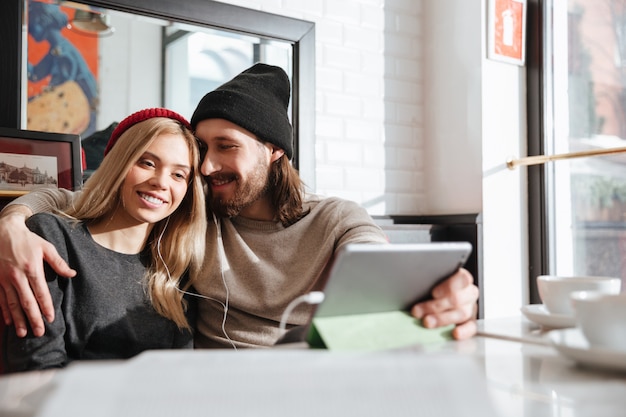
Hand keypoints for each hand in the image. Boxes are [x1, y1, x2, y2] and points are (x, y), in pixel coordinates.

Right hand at [0, 208, 74, 336]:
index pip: (41, 292)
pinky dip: (5, 312)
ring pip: (12, 304)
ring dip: (18, 320)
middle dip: (33, 319)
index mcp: (32, 268)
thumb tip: (72, 274)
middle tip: (40, 332)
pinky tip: (10, 322)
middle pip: (26, 302)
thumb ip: (58, 263)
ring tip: (24, 333)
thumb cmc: (27, 239)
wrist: (2, 231)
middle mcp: (17, 276)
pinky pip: (0, 299)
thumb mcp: (46, 247)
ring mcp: (4, 279)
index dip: (46, 307)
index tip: (51, 319)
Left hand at [410, 268, 478, 339]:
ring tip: (426, 322)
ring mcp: (470, 307)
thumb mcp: (431, 280)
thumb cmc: (433, 286)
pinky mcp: (470, 322)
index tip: (433, 293)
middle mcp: (468, 292)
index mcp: (461, 277)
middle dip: (436, 306)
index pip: (462, 279)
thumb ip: (427, 282)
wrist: (441, 296)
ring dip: (442, 319)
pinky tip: (455, 333)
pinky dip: (464, 331)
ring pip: (462, 313)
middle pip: (457, 299)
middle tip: (418, 311)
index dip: (448, 287)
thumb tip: (414, 287)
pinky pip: (471, 327)